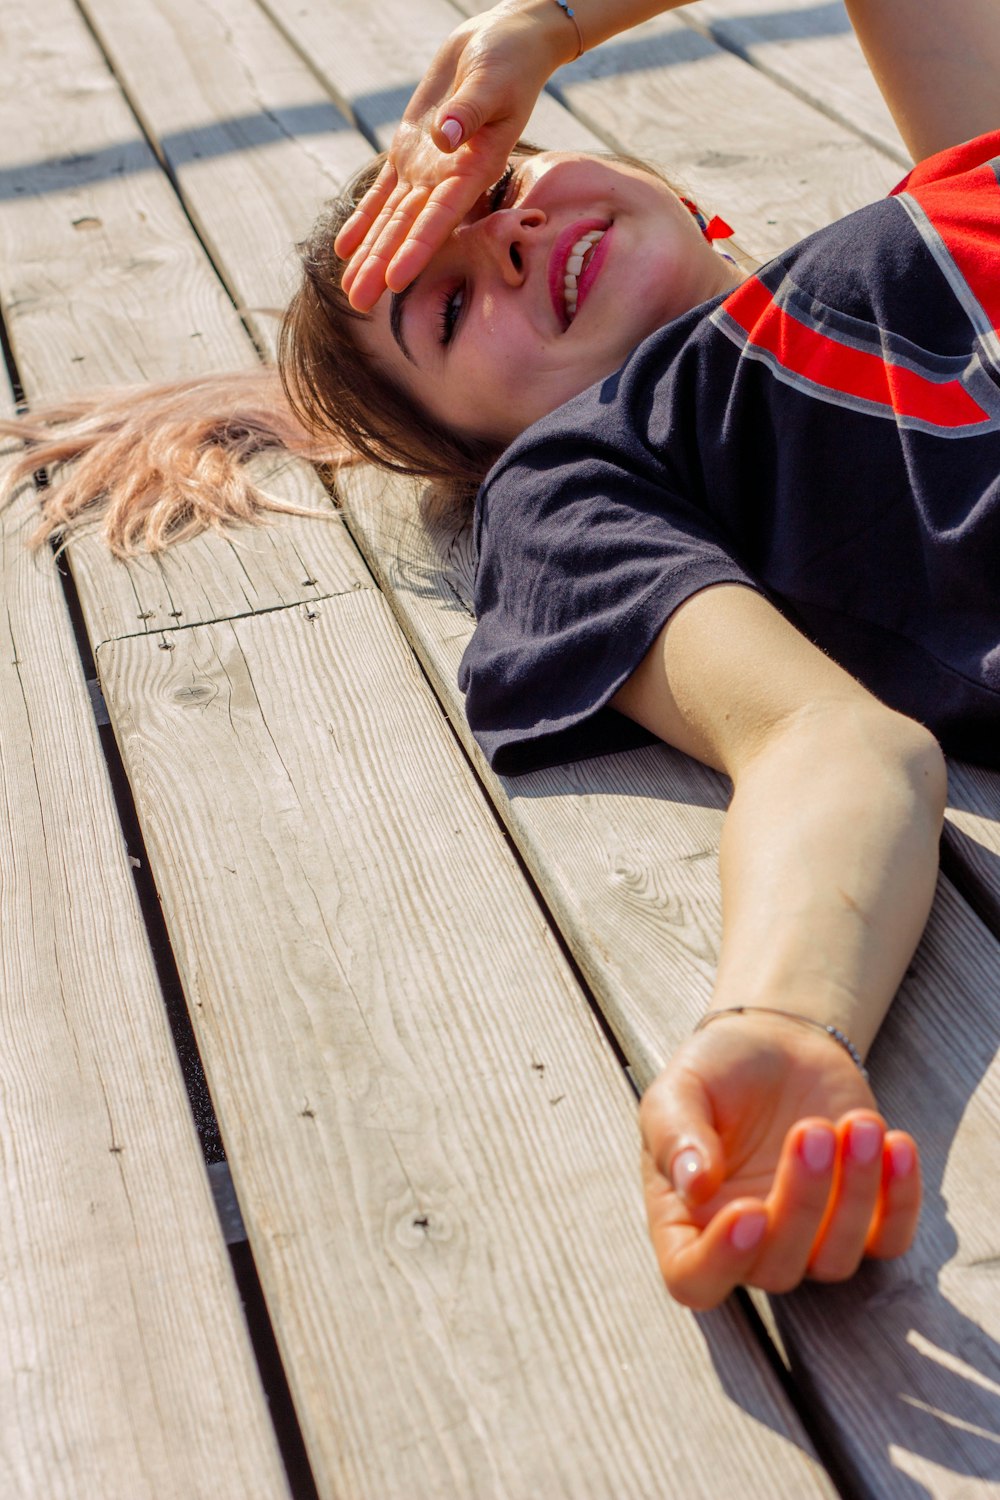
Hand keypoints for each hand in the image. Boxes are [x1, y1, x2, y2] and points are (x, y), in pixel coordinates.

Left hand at [335, 2, 573, 310]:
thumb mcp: (493, 81)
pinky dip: (362, 219)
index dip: (416, 249)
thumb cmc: (509, 61)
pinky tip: (344, 248)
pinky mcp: (410, 153)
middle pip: (409, 229)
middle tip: (359, 304)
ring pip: (391, 220)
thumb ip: (469, 110)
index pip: (440, 217)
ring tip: (351, 292)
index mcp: (474, 169)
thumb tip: (445, 136)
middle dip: (383, 265)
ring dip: (370, 255)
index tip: (396, 280)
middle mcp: (448, 180)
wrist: (503, 43)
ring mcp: (427, 170)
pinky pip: (381, 193)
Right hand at [639, 1012, 921, 1307]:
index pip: (693, 1279)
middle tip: (812, 1129)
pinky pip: (891, 1240)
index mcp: (687, 1219)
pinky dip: (901, 1200)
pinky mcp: (862, 1220)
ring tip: (859, 1124)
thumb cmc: (718, 1070)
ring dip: (855, 1196)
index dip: (720, 1263)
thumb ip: (676, 1135)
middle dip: (803, 1202)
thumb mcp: (680, 1087)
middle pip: (775, 1269)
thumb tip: (693, 1187)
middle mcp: (747, 1243)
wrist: (777, 1044)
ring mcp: (808, 1238)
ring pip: (836, 1260)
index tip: (750, 1209)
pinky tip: (896, 1144)